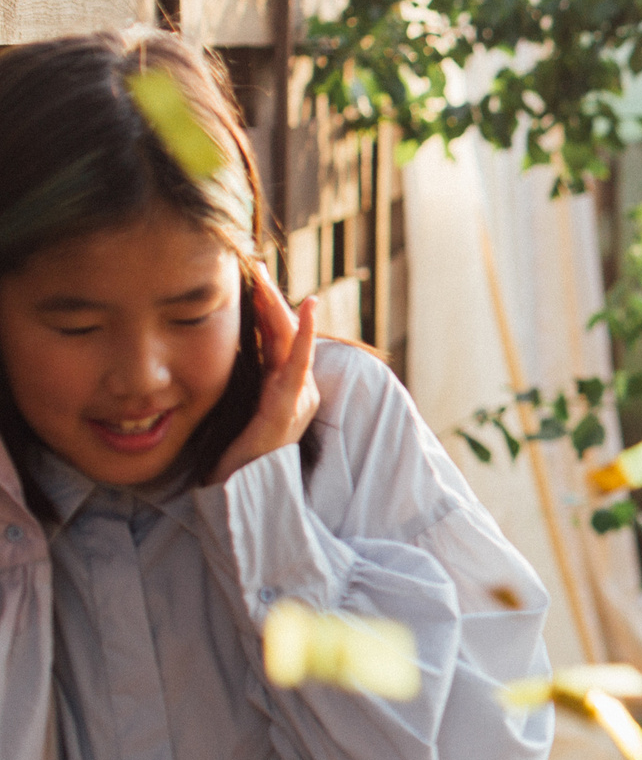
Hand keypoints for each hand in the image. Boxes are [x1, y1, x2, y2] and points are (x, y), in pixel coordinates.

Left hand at [210, 263, 319, 487]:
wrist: (241, 494)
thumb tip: (220, 353)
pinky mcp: (288, 408)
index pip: (279, 339)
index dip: (268, 308)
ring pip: (293, 342)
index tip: (253, 278)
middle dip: (272, 299)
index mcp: (284, 390)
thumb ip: (240, 384)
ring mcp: (298, 399)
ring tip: (266, 279)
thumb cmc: (236, 458)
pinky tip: (303, 307)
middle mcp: (299, 390)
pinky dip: (303, 333)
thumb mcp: (236, 412)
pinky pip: (298, 363)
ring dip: (282, 307)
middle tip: (255, 265)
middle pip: (287, 334)